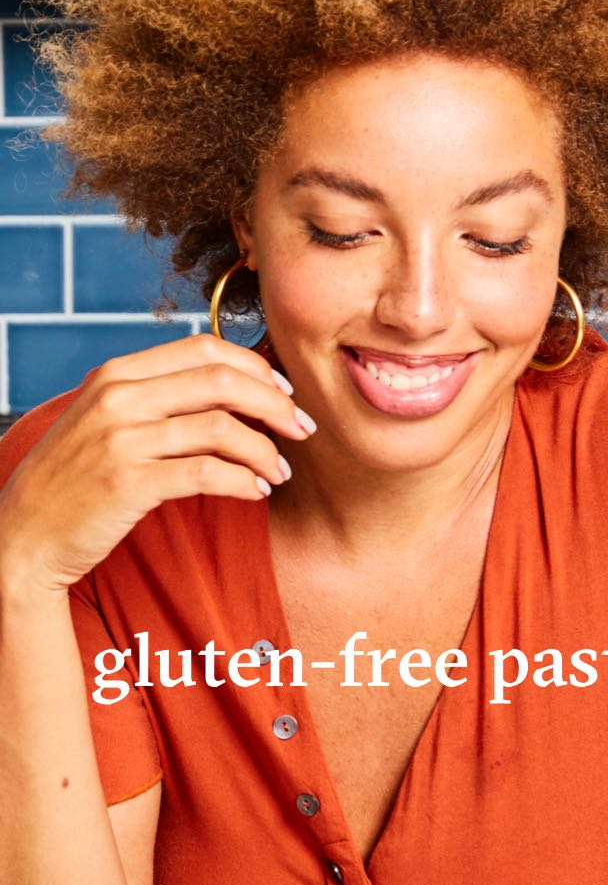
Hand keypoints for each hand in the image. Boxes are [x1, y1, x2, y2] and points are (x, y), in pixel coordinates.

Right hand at [0, 335, 314, 593]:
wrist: (23, 535)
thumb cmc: (75, 482)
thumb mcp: (107, 422)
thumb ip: (156, 400)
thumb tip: (229, 389)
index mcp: (117, 373)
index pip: (203, 349)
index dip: (255, 367)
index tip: (284, 391)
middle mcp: (118, 397)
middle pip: (221, 382)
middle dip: (275, 405)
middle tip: (302, 429)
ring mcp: (121, 438)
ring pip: (221, 429)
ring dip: (264, 451)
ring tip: (279, 473)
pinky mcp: (128, 482)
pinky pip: (206, 473)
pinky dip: (242, 481)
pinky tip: (257, 493)